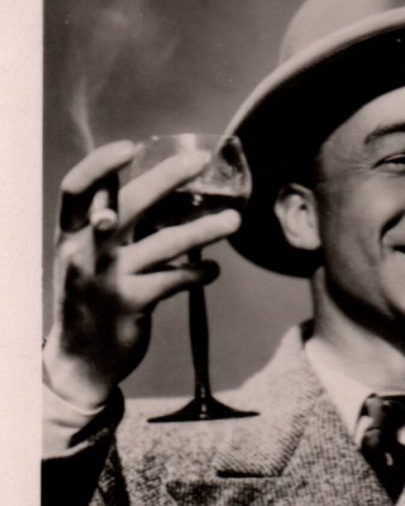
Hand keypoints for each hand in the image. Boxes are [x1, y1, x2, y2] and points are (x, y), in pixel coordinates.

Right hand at [43, 140, 240, 408]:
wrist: (82, 359)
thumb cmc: (91, 297)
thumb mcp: (88, 259)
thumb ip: (111, 227)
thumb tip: (160, 190)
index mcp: (69, 234)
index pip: (76, 188)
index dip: (101, 164)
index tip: (133, 146)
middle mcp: (84, 252)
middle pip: (128, 204)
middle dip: (167, 177)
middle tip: (202, 160)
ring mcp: (108, 279)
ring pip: (164, 243)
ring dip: (204, 229)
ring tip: (234, 222)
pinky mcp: (132, 304)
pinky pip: (175, 279)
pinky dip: (199, 272)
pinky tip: (213, 268)